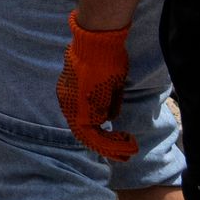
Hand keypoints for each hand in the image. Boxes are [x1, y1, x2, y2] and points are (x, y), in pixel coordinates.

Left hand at [60, 15, 137, 159]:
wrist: (98, 45)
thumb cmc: (106, 58)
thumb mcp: (109, 84)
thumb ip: (107, 103)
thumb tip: (110, 119)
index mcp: (72, 94)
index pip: (83, 120)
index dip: (100, 134)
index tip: (117, 140)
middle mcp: (68, 102)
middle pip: (84, 132)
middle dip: (107, 147)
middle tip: (125, 154)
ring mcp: (73, 107)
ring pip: (90, 137)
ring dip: (112, 148)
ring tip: (130, 151)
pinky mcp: (81, 111)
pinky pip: (95, 135)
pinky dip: (113, 144)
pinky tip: (129, 143)